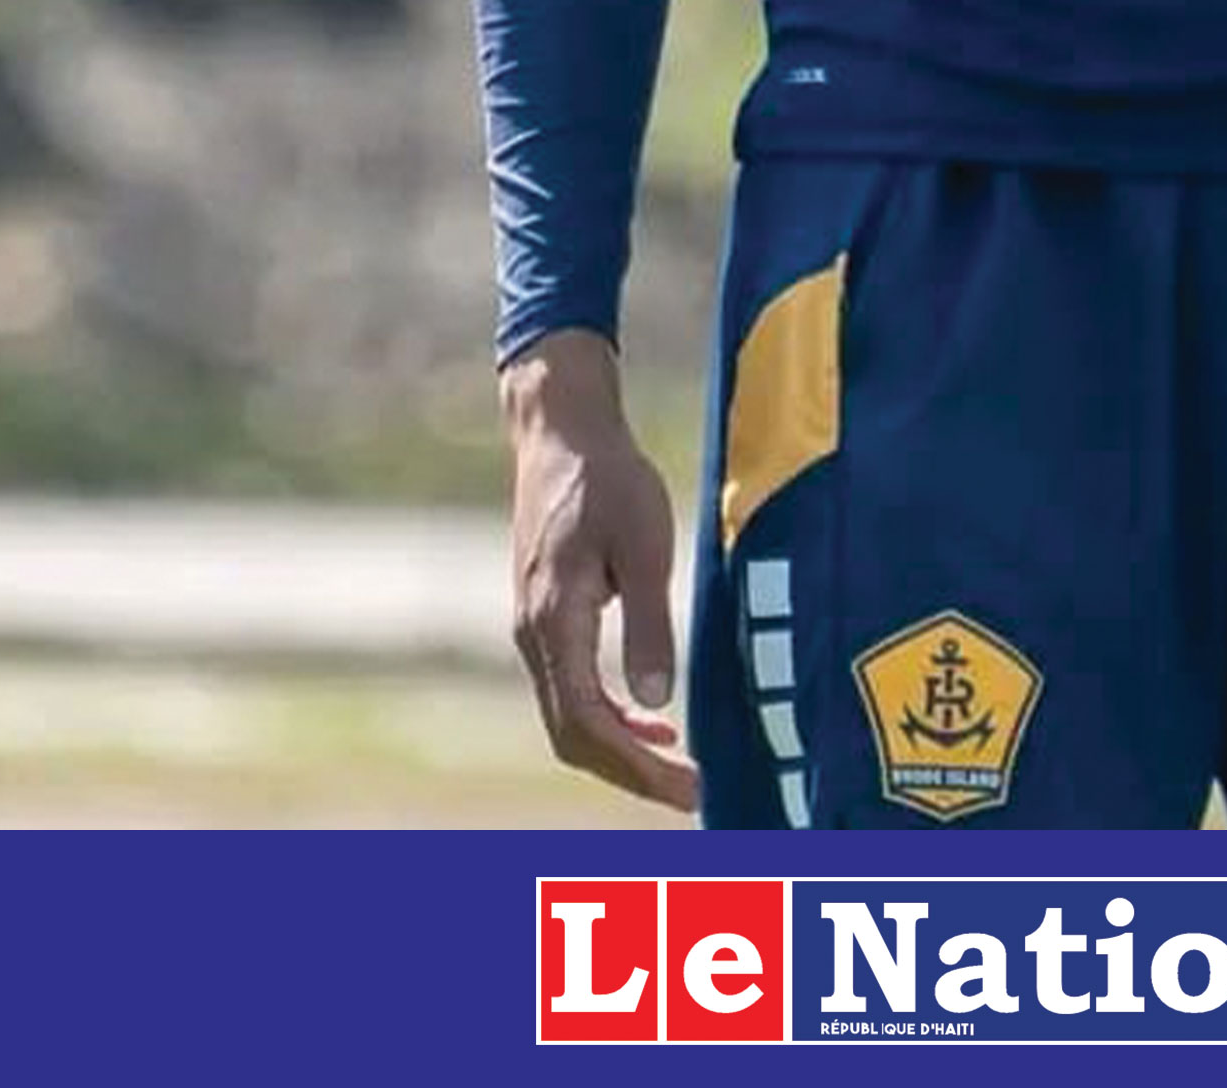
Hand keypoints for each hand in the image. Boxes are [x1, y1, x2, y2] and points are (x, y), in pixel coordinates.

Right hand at [502, 329, 699, 810]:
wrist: (561, 432)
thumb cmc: (608, 478)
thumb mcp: (644, 544)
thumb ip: (650, 624)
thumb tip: (658, 701)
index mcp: (555, 622)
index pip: (586, 725)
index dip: (636, 767)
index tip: (688, 788)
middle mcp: (534, 637)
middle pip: (572, 737)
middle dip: (631, 774)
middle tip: (692, 794)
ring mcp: (534, 630)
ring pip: (570, 719)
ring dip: (622, 752)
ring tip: (681, 769)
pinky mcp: (546, 619)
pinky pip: (572, 691)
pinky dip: (611, 719)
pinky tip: (655, 721)